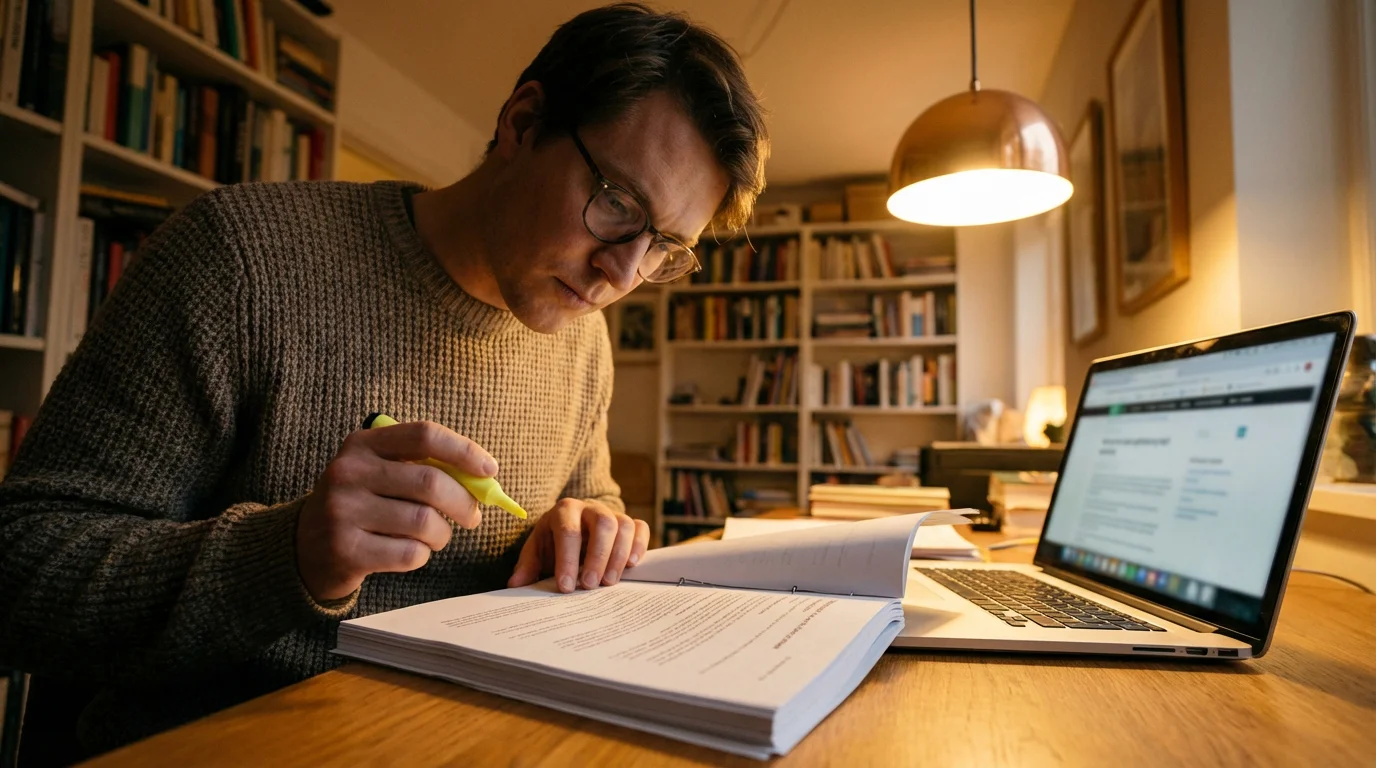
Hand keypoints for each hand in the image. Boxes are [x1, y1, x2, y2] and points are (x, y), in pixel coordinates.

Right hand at [297, 420, 498, 601]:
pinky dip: (422, 555)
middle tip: (472, 517)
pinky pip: (410, 554)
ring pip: (424, 522)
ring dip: (442, 534)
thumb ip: (424, 468)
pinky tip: (411, 552)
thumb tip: (484, 480)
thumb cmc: (361, 506)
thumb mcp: (379, 474)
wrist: (304, 549)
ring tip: (436, 536)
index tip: (490, 469)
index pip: (424, 435)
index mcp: (362, 444)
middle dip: (464, 503)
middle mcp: (348, 472)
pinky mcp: (345, 550)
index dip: (464, 451)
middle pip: (431, 483)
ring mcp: (343, 511)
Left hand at [507, 499, 649, 591]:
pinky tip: (631, 566)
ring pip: (623, 525)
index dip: (567, 560)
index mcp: (564, 511)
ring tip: (609, 582)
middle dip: (598, 556)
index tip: (566, 587)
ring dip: (618, 555)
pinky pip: (640, 527)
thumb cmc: (554, 543)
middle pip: (603, 524)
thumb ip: (528, 566)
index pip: (568, 531)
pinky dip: (639, 545)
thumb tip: (516, 584)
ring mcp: (612, 512)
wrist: (574, 530)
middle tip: (590, 585)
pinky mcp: (630, 522)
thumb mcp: (537, 551)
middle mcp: (590, 507)